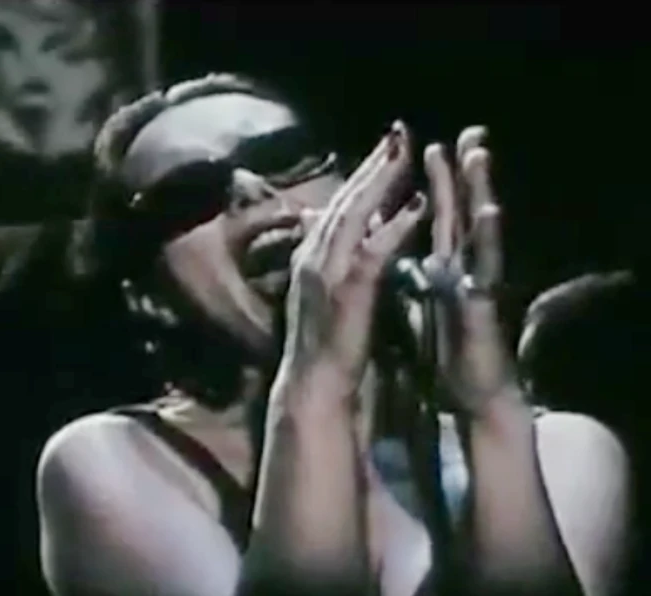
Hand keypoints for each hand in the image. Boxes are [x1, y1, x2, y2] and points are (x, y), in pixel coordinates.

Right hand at [280, 122, 425, 394]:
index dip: (362, 174)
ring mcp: (329, 269)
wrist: (314, 381)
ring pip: (356, 214)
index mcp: (312, 253)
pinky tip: (417, 206)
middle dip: (373, 164)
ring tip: (407, 152)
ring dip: (382, 181)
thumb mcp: (322, 288)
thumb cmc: (323, 339)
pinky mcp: (349, 288)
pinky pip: (374, 249)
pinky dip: (395, 225)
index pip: (338, 204)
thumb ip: (326, 252)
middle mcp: (315, 253)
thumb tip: (325, 220)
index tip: (384, 148)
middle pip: (347, 199)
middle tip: (398, 132)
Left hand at [423, 127, 520, 414]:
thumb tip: (395, 243)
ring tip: (478, 156)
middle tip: (467, 133)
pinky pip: (485, 268)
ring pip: (479, 230)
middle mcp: (464, 267)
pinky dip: (488, 240)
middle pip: (460, 212)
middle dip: (461, 173)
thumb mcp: (429, 299)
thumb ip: (418, 267)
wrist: (472, 389)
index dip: (435, 183)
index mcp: (446, 264)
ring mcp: (476, 282)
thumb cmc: (451, 345)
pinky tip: (488, 213)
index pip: (438, 214)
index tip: (428, 147)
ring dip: (479, 192)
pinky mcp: (483, 305)